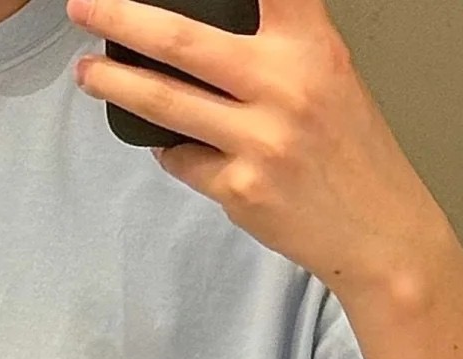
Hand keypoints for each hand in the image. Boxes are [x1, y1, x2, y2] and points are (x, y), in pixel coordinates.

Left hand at [67, 0, 448, 294]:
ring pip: (164, 103)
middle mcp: (284, 84)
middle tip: (84, 8)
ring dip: (115, 85)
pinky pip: (182, 160)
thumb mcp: (331, 76)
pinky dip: (171, 151)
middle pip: (181, 39)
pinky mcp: (240, 188)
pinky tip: (175, 147)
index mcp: (311, 45)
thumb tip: (209, 38)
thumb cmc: (351, 154)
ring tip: (87, 74)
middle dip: (120, 18)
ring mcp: (259, 139)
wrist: (378, 232)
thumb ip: (280, 47)